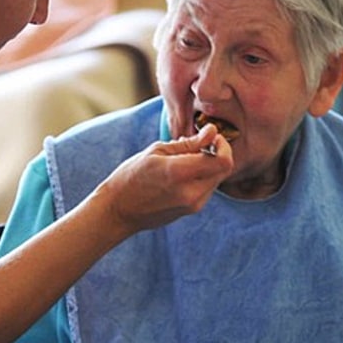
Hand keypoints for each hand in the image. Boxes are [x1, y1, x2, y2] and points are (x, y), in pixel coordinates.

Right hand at [94, 124, 234, 232]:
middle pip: (224, 169)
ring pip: (217, 179)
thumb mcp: (157, 151)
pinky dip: (202, 177)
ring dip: (210, 166)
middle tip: (200, 144)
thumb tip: (212, 131)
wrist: (119, 210)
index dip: (224, 145)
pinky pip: (208, 189)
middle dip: (218, 153)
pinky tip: (183, 173)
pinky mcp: (192, 210)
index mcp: (180, 173)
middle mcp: (191, 192)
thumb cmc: (131, 176)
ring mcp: (193, 205)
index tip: (212, 137)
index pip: (223, 160)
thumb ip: (189, 143)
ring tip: (185, 159)